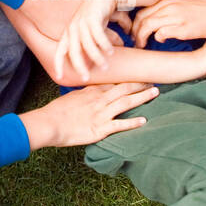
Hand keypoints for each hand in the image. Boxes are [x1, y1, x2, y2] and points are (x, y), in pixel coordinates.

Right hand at [20, 82, 160, 148]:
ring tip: (155, 92)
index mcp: (91, 92)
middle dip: (140, 84)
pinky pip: (120, 124)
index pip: (114, 83)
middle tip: (153, 81)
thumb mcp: (70, 97)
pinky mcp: (100, 128)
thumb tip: (89, 92)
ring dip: (142, 97)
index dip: (128, 79)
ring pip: (126, 102)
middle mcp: (99, 100)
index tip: (138, 76)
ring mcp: (101, 114)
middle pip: (124, 88)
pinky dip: (133, 122)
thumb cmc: (56, 112)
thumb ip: (83, 95)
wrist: (49, 123)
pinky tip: (144, 120)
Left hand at [52, 0, 121, 83]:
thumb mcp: (88, 33)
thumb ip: (87, 48)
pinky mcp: (92, 18)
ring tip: (105, 66)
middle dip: (79, 67)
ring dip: (97, 58)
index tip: (58, 77)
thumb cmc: (97, 17)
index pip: (59, 51)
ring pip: (87, 45)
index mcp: (68, 33)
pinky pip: (98, 36)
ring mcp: (81, 23)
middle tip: (86, 78)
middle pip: (73, 52)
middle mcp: (72, 29)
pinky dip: (104, 45)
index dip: (58, 64)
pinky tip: (111, 52)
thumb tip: (89, 66)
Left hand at [130, 0, 205, 46]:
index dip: (135, 24)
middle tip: (135, 42)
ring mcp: (175, 16)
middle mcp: (169, 6)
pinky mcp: (182, 27)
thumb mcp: (181, 5)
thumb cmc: (203, 11)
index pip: (142, 11)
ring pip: (147, 26)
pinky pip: (161, 33)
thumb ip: (167, 11)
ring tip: (141, 46)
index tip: (134, 33)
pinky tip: (162, 41)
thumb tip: (153, 24)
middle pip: (141, 19)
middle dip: (134, 32)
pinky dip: (158, 39)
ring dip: (141, 38)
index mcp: (167, 0)